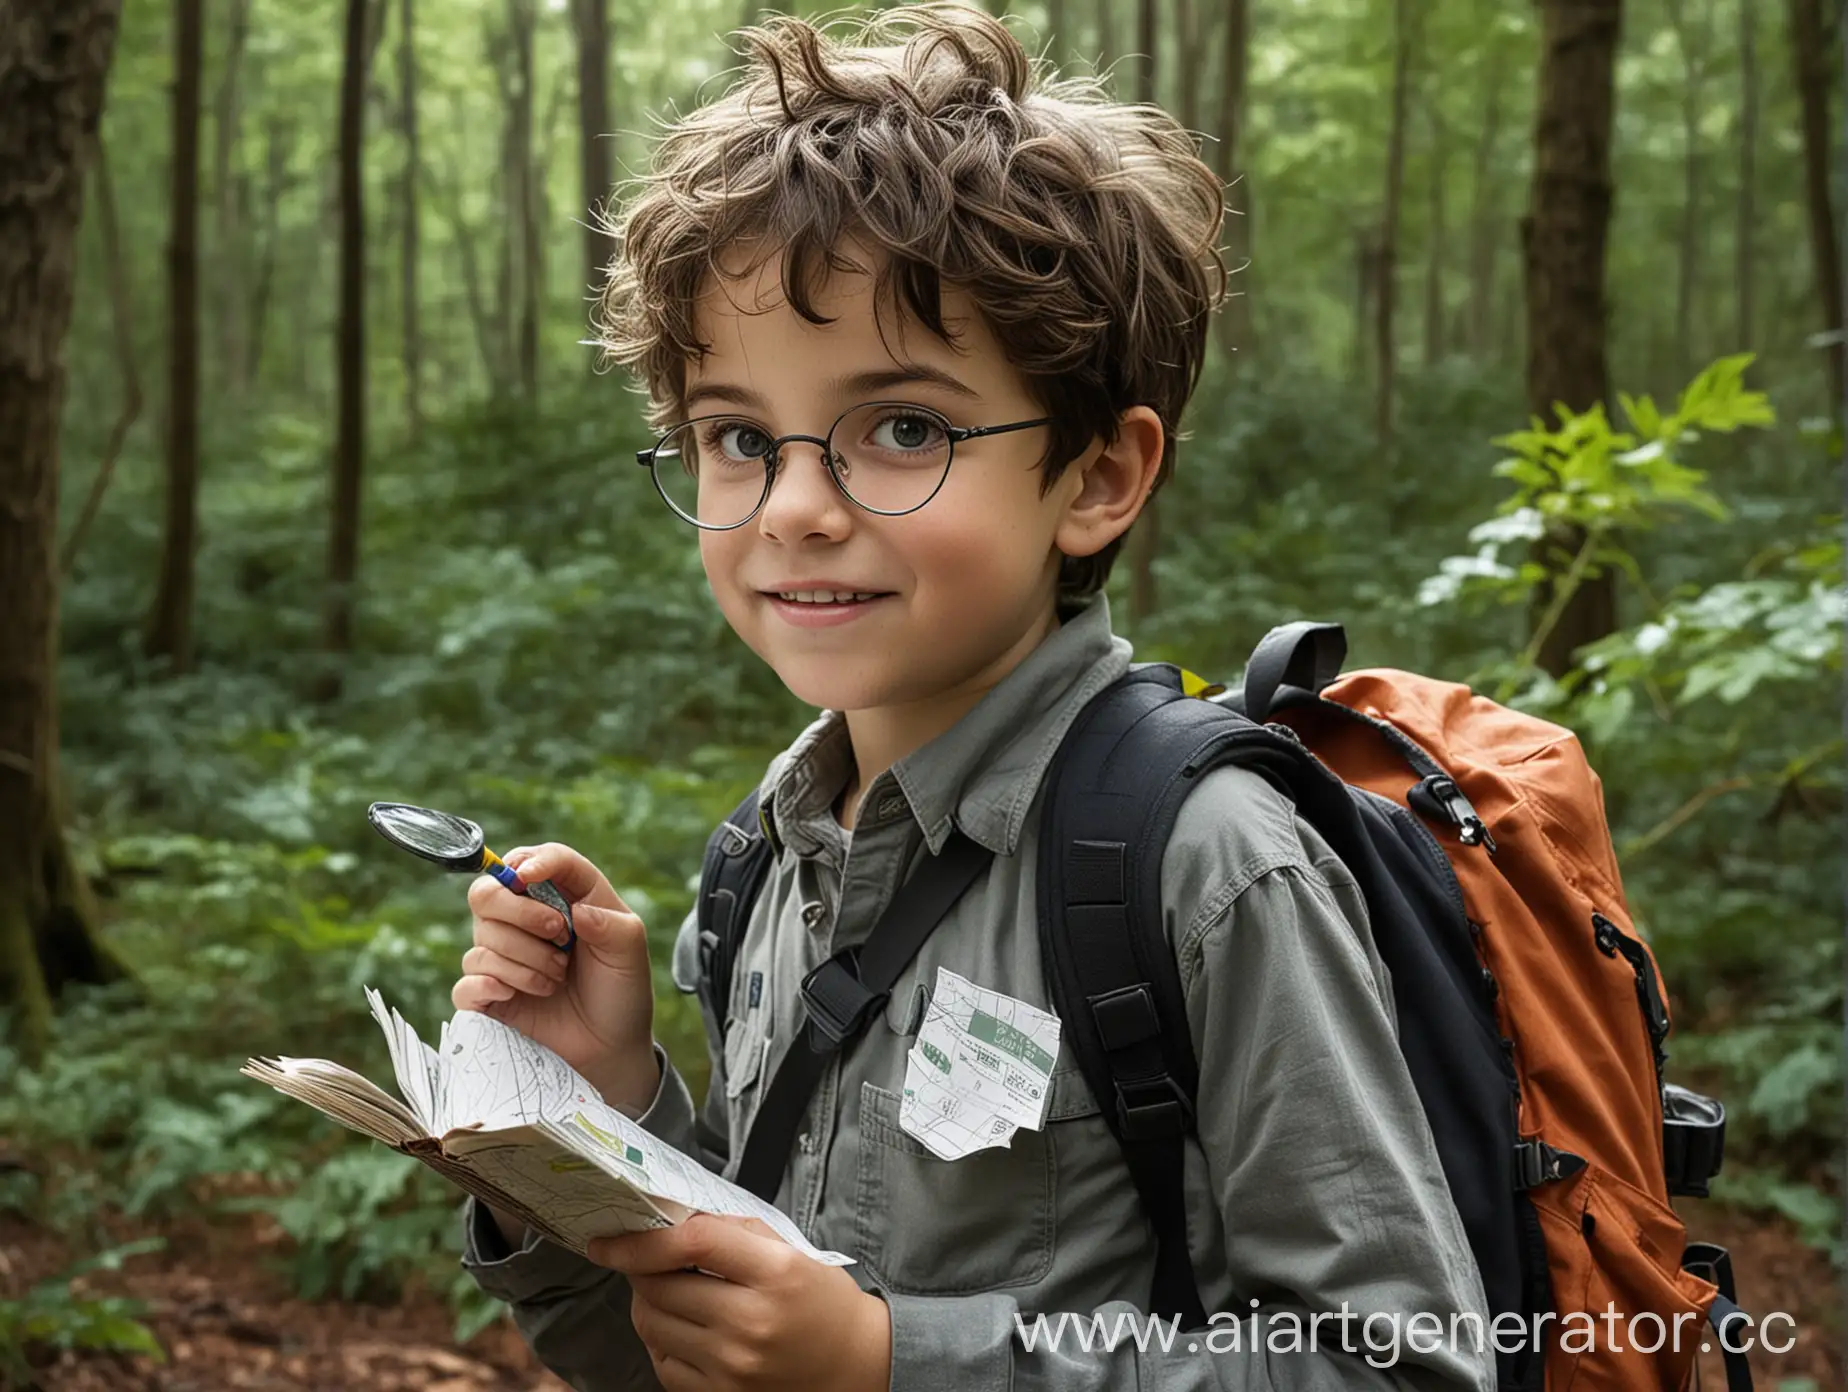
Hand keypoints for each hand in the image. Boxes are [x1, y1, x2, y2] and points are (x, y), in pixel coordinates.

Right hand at [451, 841, 658, 1111]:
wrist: (612, 1046)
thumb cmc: (621, 990)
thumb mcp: (630, 951)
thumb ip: (611, 924)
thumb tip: (577, 912)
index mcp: (562, 897)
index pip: (535, 860)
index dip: (529, 861)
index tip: (530, 877)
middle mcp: (524, 921)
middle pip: (487, 892)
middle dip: (519, 912)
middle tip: (559, 936)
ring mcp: (502, 957)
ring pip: (482, 939)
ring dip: (525, 961)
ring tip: (556, 980)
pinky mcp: (489, 996)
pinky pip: (466, 982)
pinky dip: (488, 984)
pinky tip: (515, 994)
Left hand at [590, 1215, 891, 1391]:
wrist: (854, 1366)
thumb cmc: (821, 1302)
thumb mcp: (790, 1251)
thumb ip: (733, 1231)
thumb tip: (671, 1221)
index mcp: (774, 1273)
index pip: (691, 1243)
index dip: (640, 1239)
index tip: (607, 1240)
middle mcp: (750, 1322)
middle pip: (660, 1286)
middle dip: (642, 1269)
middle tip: (652, 1263)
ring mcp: (732, 1366)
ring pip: (652, 1324)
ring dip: (648, 1303)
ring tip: (673, 1295)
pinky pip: (663, 1363)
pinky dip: (662, 1341)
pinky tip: (685, 1329)